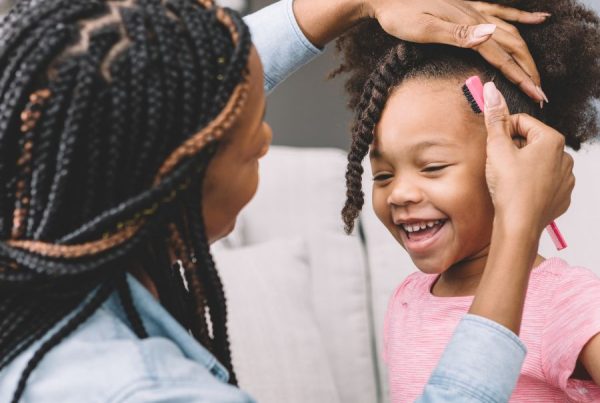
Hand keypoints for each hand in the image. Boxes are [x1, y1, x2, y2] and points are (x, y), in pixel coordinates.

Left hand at [362, 0, 548, 101]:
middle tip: (541, 93)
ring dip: (527, 53)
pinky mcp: (468, 7)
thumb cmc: (400, 16)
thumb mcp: (425, 28)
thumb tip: (490, 36)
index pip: (502, 56)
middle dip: (528, 70)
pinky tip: (539, 19)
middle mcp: (476, 17)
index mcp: (468, 27)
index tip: (537, 95)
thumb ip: (458, 34)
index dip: (521, 77)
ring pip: (511, 32)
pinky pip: (503, 12)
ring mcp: (474, 11)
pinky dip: (523, 18)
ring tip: (537, 73)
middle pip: (513, 46)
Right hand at [482, 81, 574, 234]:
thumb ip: (495, 117)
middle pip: (531, 142)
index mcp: (551, 140)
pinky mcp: (562, 195)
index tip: (494, 145)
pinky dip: (532, 183)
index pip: (521, 122)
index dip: (503, 132)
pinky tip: (519, 191)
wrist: (519, 225)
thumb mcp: (497, 148)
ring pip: (538, 162)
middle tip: (499, 165)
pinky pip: (545, 181)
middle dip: (514, 149)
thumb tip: (491, 90)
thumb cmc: (509, 188)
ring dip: (523, 166)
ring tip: (509, 180)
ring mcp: (566, 178)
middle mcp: (564, 156)